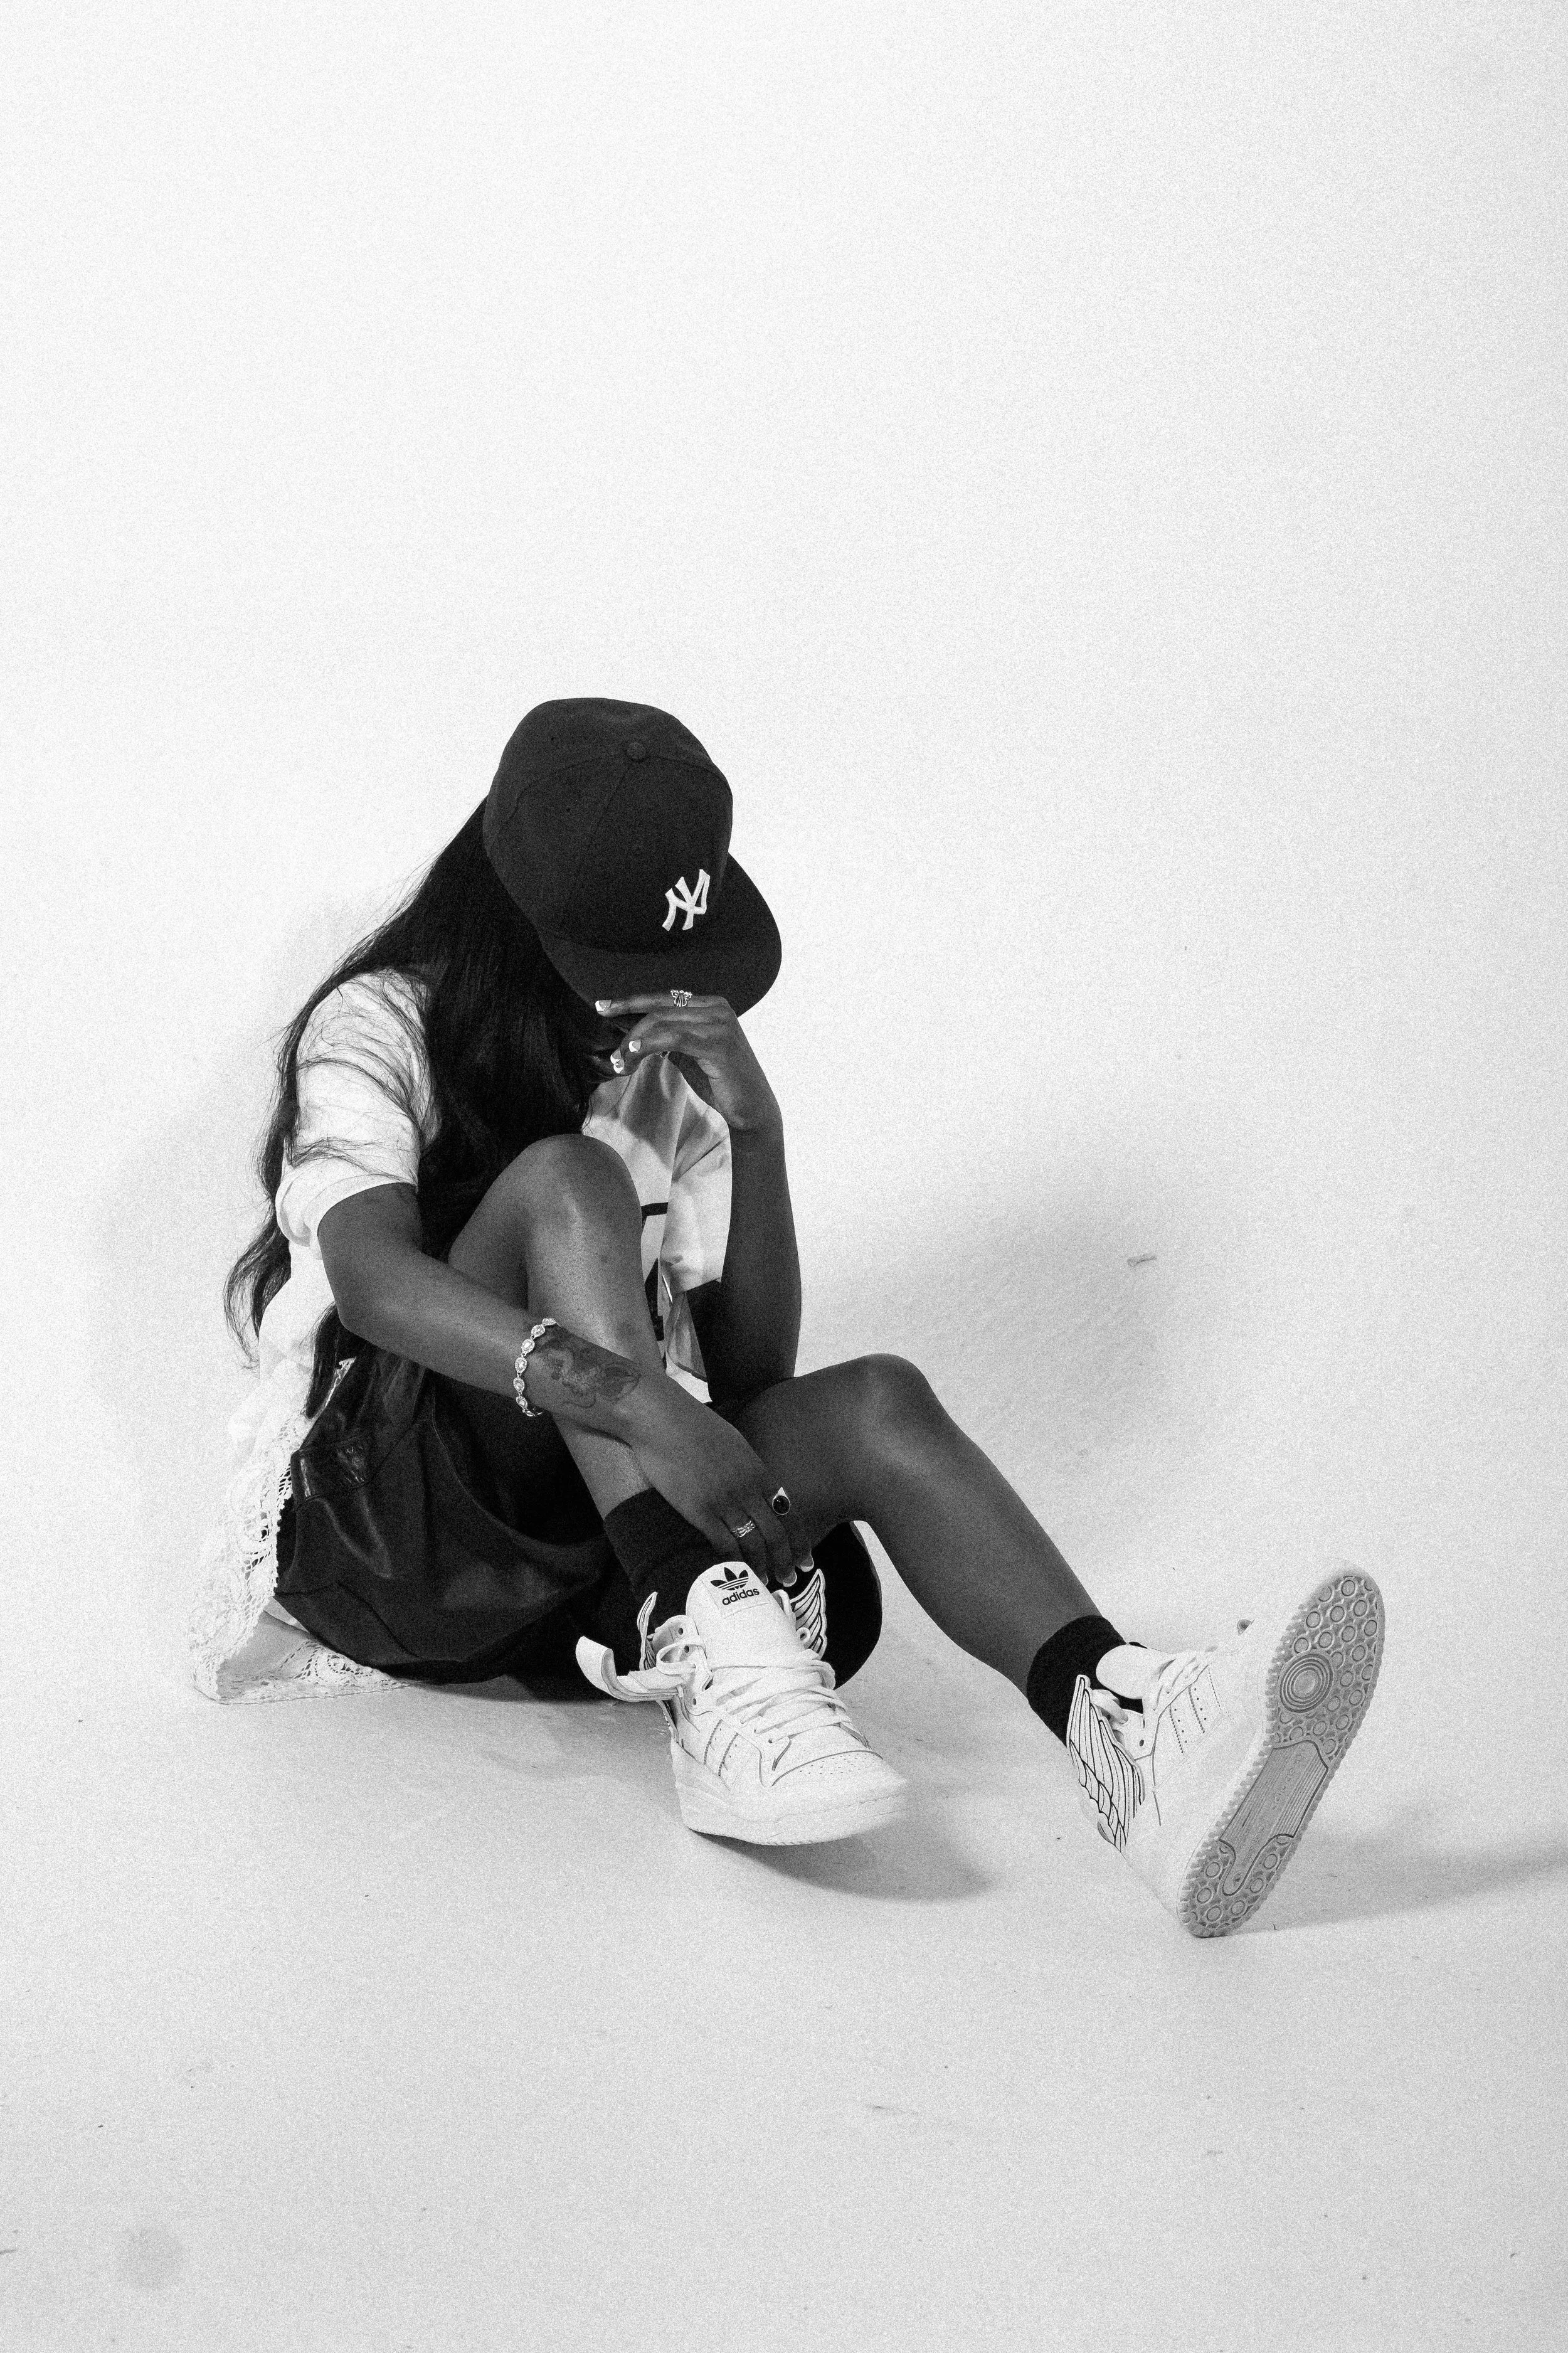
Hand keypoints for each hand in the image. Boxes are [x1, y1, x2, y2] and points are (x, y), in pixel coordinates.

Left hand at [594, 991, 780, 1134]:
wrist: (752, 1108)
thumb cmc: (719, 1082)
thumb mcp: (689, 1053)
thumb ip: (668, 1038)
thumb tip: (634, 1032)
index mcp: (710, 1005)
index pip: (662, 997)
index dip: (630, 1001)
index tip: (602, 1007)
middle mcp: (717, 1008)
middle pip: (659, 1009)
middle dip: (627, 1027)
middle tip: (610, 1052)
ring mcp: (720, 1024)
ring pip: (662, 1022)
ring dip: (634, 1043)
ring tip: (619, 1062)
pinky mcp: (719, 1044)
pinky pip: (674, 1038)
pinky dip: (649, 1044)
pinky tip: (633, 1052)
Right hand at [617, 1374, 808, 1587]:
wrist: (661, 1419)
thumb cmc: (693, 1426)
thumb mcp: (733, 1443)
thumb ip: (747, 1468)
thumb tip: (756, 1487)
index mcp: (757, 1470)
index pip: (788, 1512)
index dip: (799, 1539)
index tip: (805, 1558)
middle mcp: (746, 1488)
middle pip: (775, 1533)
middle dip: (785, 1560)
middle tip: (788, 1580)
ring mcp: (723, 1500)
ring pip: (752, 1543)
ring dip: (760, 1567)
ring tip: (762, 1581)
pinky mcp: (698, 1510)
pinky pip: (722, 1544)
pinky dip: (733, 1562)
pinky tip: (735, 1573)